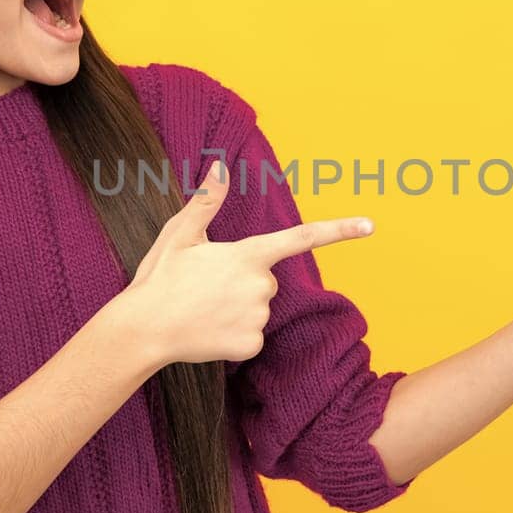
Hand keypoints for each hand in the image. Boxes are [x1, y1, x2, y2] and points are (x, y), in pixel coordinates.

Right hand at [114, 159, 375, 366]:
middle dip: (243, 281)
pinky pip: (251, 336)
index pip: (302, 237)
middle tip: (205, 286)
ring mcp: (258, 317)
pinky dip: (233, 335)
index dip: (339, 230)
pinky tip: (208, 331)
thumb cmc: (159, 278)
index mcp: (249, 254)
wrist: (142, 329)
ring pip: (258, 308)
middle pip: (266, 279)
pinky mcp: (251, 345)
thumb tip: (220, 167)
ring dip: (237, 308)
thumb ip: (207, 201)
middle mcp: (261, 286)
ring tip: (202, 308)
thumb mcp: (180, 234)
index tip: (369, 225)